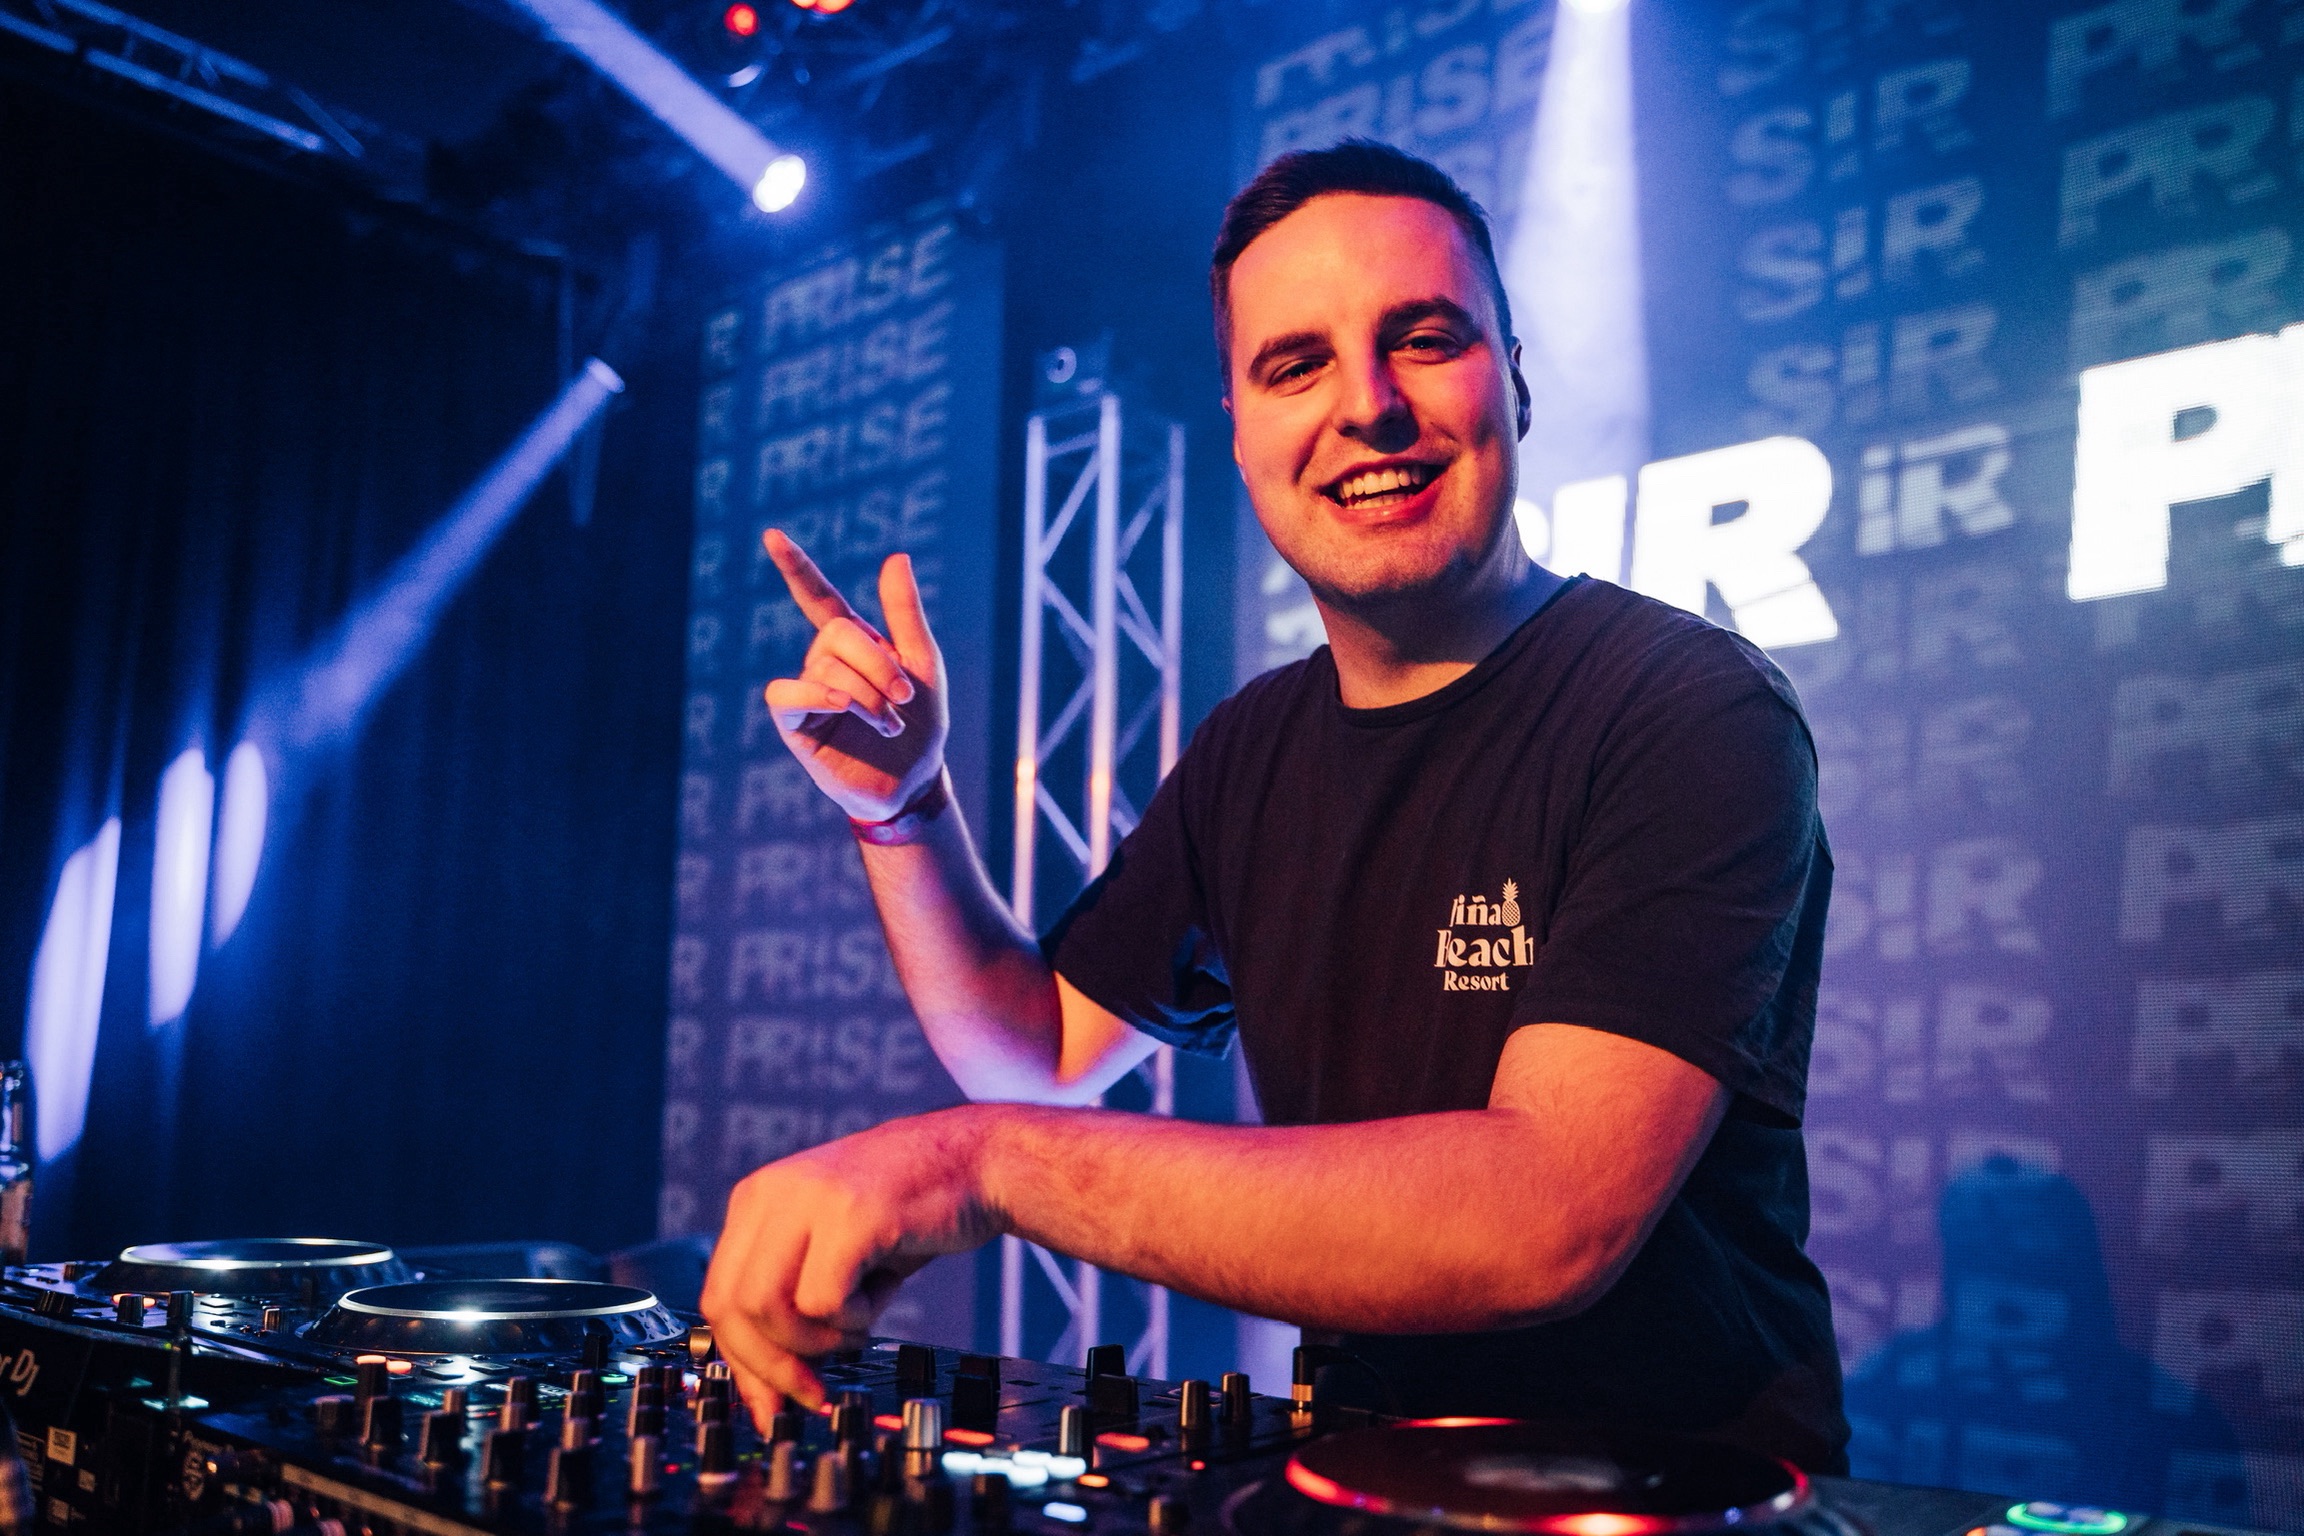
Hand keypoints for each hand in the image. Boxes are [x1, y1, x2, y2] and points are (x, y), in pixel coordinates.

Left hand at [699, 1107, 1003, 1428]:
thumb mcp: (830, 1248)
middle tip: (813, 1392)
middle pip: (733, 1307)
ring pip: (769, 1308)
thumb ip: (790, 1301)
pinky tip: (884, 1288)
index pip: (719, 1295)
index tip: (770, 1403)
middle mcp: (773, 1192)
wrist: (976, 1161)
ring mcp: (809, 1199)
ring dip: (817, 1341)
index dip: (742, 1360)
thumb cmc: (909, 1213)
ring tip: (859, 1320)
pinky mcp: (851, 1214)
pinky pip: (823, 1300)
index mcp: (757, 1199)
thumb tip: (767, 1394)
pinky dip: (855, 1318)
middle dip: (772, 1366)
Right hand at [762, 531, 948, 821]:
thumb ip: (905, 613)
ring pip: (824, 666)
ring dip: (867, 694)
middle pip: (837, 633)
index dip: (796, 568)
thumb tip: (895, 556)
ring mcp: (807, 691)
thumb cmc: (921, 724)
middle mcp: (824, 662)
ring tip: (889, 723)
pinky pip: (786, 694)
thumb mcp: (923, 664)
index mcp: (854, 644)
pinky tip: (842, 702)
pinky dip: (816, 692)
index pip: (818, 597)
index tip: (772, 536)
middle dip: (878, 663)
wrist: (915, 781)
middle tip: (904, 700)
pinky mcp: (794, 724)